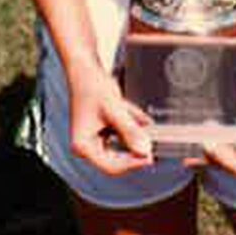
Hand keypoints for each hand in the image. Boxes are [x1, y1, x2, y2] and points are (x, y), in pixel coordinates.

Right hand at [67, 56, 153, 173]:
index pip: (110, 167)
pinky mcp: (102, 129)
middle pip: (116, 159)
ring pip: (121, 145)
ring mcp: (95, 137)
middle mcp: (87, 144)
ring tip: (144, 125)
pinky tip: (142, 119)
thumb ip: (130, 131)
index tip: (148, 158)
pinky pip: (121, 133)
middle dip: (134, 149)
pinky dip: (131, 126)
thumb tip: (144, 150)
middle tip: (152, 145)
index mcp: (83, 145)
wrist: (85, 68)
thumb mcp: (115, 110)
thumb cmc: (91, 86)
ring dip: (133, 135)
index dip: (132, 164)